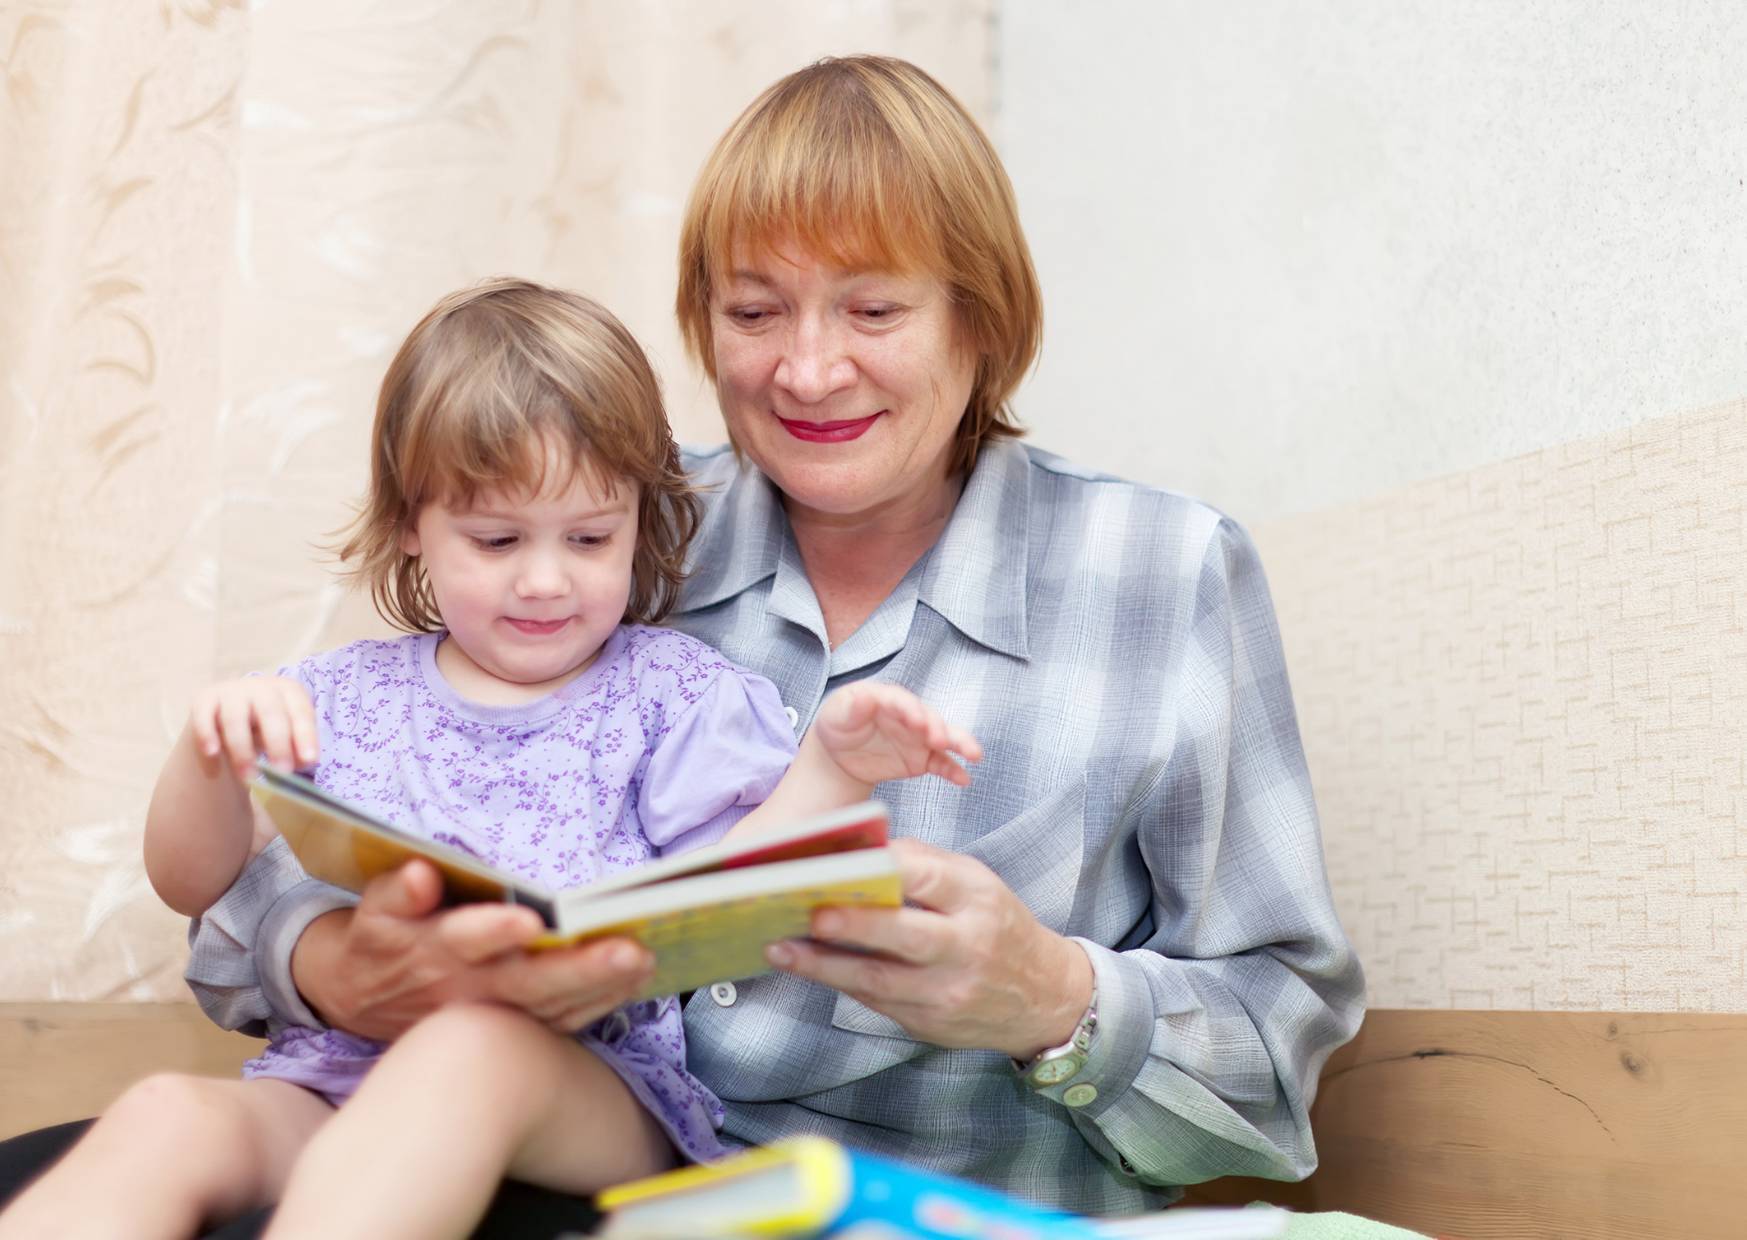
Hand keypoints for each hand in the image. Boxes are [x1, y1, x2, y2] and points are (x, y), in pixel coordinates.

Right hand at [190, 676, 317, 782]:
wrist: (227, 715)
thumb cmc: (266, 727)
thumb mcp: (286, 735)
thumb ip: (297, 748)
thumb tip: (305, 762)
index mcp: (288, 691)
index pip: (301, 711)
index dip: (306, 735)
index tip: (309, 761)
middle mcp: (261, 686)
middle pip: (270, 713)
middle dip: (278, 744)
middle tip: (282, 773)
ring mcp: (231, 691)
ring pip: (236, 719)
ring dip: (243, 751)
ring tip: (249, 777)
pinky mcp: (204, 700)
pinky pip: (203, 717)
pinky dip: (207, 735)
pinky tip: (212, 754)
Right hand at [293, 859, 656, 1039]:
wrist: (358, 999)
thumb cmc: (381, 938)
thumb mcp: (374, 911)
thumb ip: (397, 892)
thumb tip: (421, 874)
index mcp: (434, 949)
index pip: (466, 938)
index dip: (494, 930)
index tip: (531, 920)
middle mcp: (468, 987)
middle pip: (529, 982)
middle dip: (582, 967)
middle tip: (632, 951)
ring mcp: (491, 1013)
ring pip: (554, 1006)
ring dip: (603, 988)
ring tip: (647, 961)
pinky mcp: (509, 1028)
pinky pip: (561, 1020)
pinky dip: (601, 1002)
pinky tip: (637, 980)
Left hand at [764, 839, 1093, 1059]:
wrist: (1045, 998)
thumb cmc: (1000, 928)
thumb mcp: (978, 886)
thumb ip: (925, 867)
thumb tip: (862, 852)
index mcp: (979, 901)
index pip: (931, 879)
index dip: (886, 868)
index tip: (844, 860)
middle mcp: (968, 948)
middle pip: (906, 936)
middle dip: (854, 926)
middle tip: (809, 912)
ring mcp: (948, 992)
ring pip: (880, 980)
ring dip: (824, 966)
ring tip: (781, 949)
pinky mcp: (931, 1024)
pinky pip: (878, 1002)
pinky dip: (841, 983)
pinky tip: (809, 968)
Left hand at [811, 683, 982, 788]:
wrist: (840, 753)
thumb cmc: (839, 723)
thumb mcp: (837, 712)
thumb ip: (852, 706)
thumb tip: (863, 696)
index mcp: (887, 698)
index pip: (902, 701)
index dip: (909, 709)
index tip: (915, 719)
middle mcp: (910, 714)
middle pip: (928, 717)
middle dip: (935, 727)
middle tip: (938, 739)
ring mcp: (919, 737)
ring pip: (944, 737)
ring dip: (960, 743)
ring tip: (974, 754)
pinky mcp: (923, 758)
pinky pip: (941, 764)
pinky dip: (954, 770)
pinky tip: (964, 779)